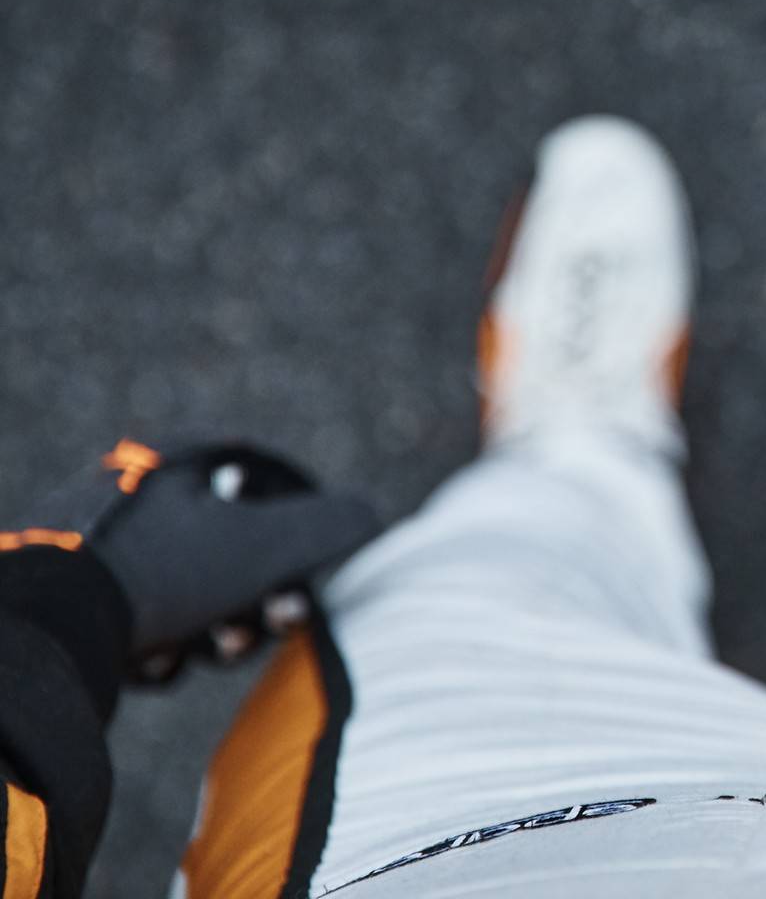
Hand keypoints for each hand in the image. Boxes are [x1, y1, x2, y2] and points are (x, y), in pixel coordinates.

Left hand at [7, 439, 378, 682]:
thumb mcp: (269, 546)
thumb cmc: (162, 575)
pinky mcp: (72, 593)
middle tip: (267, 626)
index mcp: (182, 459)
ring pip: (191, 590)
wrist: (40, 631)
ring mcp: (99, 542)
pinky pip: (140, 618)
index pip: (268, 484)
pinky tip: (148, 663)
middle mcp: (140, 490)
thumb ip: (334, 525)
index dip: (300, 537)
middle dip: (259, 598)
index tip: (302, 581)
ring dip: (215, 628)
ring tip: (205, 650)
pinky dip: (158, 644)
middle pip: (234, 548)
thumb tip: (369, 517)